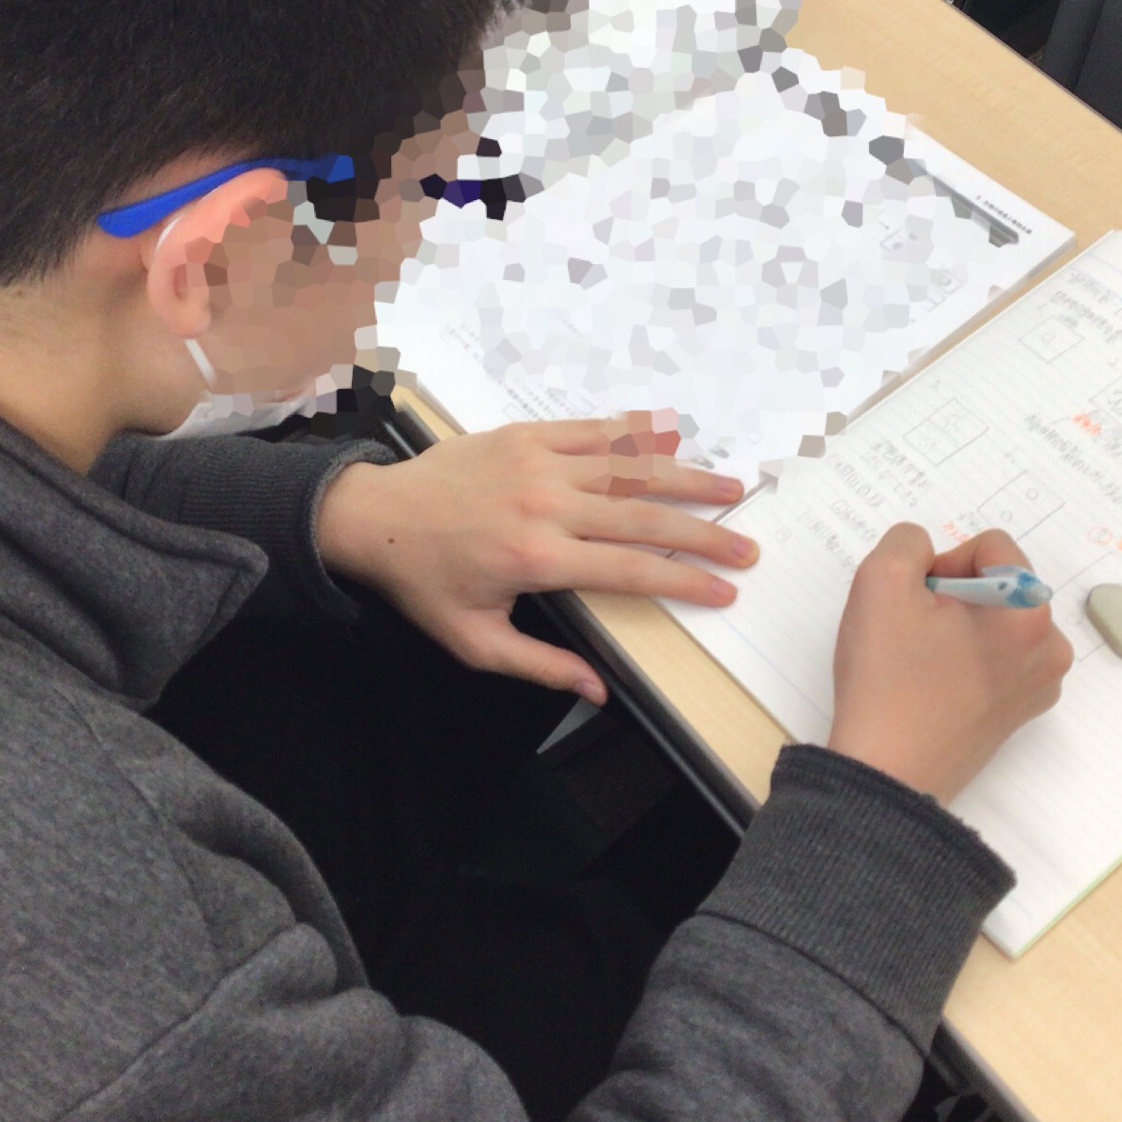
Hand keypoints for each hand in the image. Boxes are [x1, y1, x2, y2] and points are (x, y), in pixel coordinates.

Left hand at [316, 413, 757, 702]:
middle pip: (644, 516)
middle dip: (703, 534)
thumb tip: (598, 691)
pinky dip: (636, 431)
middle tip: (747, 546)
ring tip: (730, 487)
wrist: (375, 517)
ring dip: (685, 477)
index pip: (632, 570)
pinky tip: (673, 434)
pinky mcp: (525, 435)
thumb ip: (541, 665)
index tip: (725, 590)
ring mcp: (538, 462)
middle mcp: (547, 504)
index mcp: (538, 557)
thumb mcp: (476, 641)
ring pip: (629, 467)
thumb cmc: (425, 585)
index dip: (684, 581)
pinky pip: (593, 430)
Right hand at [827, 526, 1072, 803]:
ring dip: (961, 625)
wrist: (887, 773)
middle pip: (1000, 584)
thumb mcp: (880, 582)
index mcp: (1030, 611)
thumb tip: (927, 553)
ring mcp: (1042, 683)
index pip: (990, 546)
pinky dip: (970, 658)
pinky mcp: (1024, 711)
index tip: (917, 602)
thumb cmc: (887, 680)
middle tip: (916, 632)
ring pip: (999, 621)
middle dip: (955, 594)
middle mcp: (1052, 646)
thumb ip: (907, 542)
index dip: (942, 563)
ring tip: (924, 660)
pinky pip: (1001, 658)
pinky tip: (937, 683)